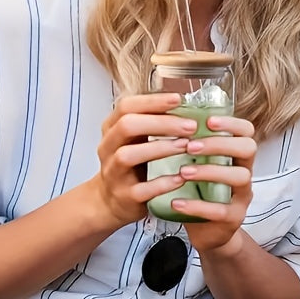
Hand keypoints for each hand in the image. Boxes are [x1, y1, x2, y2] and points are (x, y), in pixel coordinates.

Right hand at [92, 93, 199, 228]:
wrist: (110, 200)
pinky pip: (141, 189)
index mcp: (112, 128)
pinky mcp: (124, 196)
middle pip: (127, 126)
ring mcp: (113, 173)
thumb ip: (155, 120)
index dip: (152, 101)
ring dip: (161, 148)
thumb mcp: (137, 137)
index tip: (178, 98)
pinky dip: (163, 182)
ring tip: (186, 145)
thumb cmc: (131, 162)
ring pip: (129, 155)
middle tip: (191, 125)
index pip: (126, 106)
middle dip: (161, 123)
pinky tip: (181, 177)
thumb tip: (189, 103)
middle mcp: (109, 148)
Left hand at [173, 114, 256, 252]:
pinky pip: (221, 211)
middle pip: (248, 148)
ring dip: (210, 171)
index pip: (247, 131)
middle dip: (220, 144)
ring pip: (239, 176)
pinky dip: (197, 205)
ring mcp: (242, 196)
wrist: (207, 233)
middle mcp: (245, 172)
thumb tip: (171, 117)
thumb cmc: (200, 193)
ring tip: (184, 172)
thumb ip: (194, 147)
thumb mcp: (200, 167)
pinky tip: (177, 202)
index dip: (231, 123)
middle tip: (191, 146)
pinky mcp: (234, 218)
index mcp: (237, 156)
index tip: (208, 120)